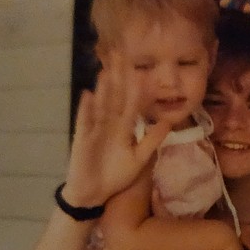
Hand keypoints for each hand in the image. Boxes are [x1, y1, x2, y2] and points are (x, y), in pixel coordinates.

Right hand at [62, 51, 169, 206]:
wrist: (95, 193)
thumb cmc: (116, 175)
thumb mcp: (139, 158)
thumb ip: (151, 140)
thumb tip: (167, 123)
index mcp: (124, 129)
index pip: (132, 104)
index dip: (136, 88)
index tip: (142, 69)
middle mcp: (109, 125)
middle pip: (115, 98)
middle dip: (118, 78)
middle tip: (120, 55)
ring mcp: (95, 130)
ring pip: (101, 106)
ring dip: (103, 89)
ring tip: (107, 69)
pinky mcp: (82, 139)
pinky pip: (84, 122)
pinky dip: (86, 110)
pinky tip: (87, 94)